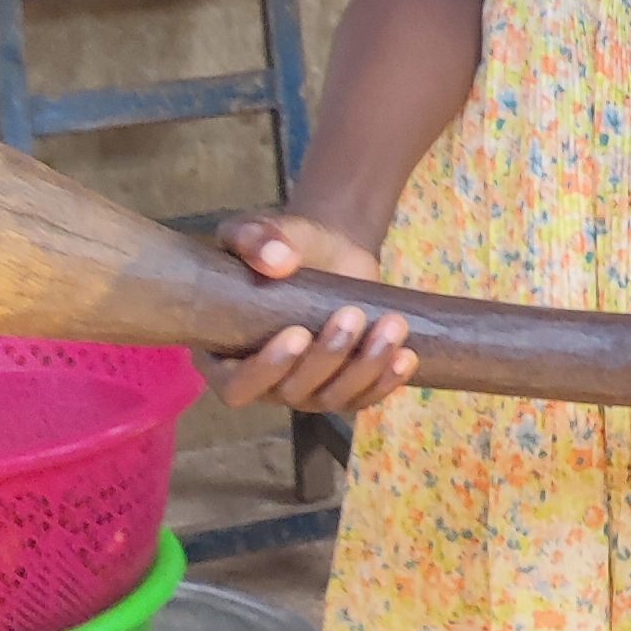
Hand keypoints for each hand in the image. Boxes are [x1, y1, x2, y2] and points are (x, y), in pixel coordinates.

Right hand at [210, 213, 417, 412]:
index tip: (296, 334)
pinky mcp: (344, 387)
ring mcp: (305, 391)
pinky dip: (387, 380)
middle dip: (326, 357)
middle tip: (351, 315)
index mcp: (224, 355)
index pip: (236, 386)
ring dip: (365, 367)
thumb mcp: (260, 231)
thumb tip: (276, 260)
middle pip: (291, 392)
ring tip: (391, 326)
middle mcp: (263, 383)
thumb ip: (255, 239)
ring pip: (333, 398)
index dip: (265, 370)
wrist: (329, 251)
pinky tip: (406, 355)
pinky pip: (364, 398)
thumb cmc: (282, 245)